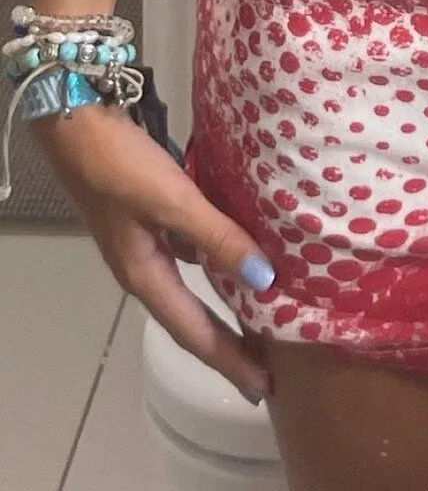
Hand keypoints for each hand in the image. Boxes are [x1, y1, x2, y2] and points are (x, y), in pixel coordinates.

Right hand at [33, 104, 273, 401]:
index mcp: (146, 276)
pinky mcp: (154, 217)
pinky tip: (246, 252)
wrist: (77, 122)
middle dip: (229, 345)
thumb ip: (218, 238)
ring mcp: (148, 243)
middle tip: (267, 371)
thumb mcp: (172, 201)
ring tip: (264, 316)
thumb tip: (265, 278)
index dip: (230, 360)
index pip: (195, 333)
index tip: (262, 389)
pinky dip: (222, 261)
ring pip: (197, 285)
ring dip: (227, 305)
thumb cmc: (121, 165)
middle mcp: (147, 268)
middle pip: (195, 318)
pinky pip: (197, 251)